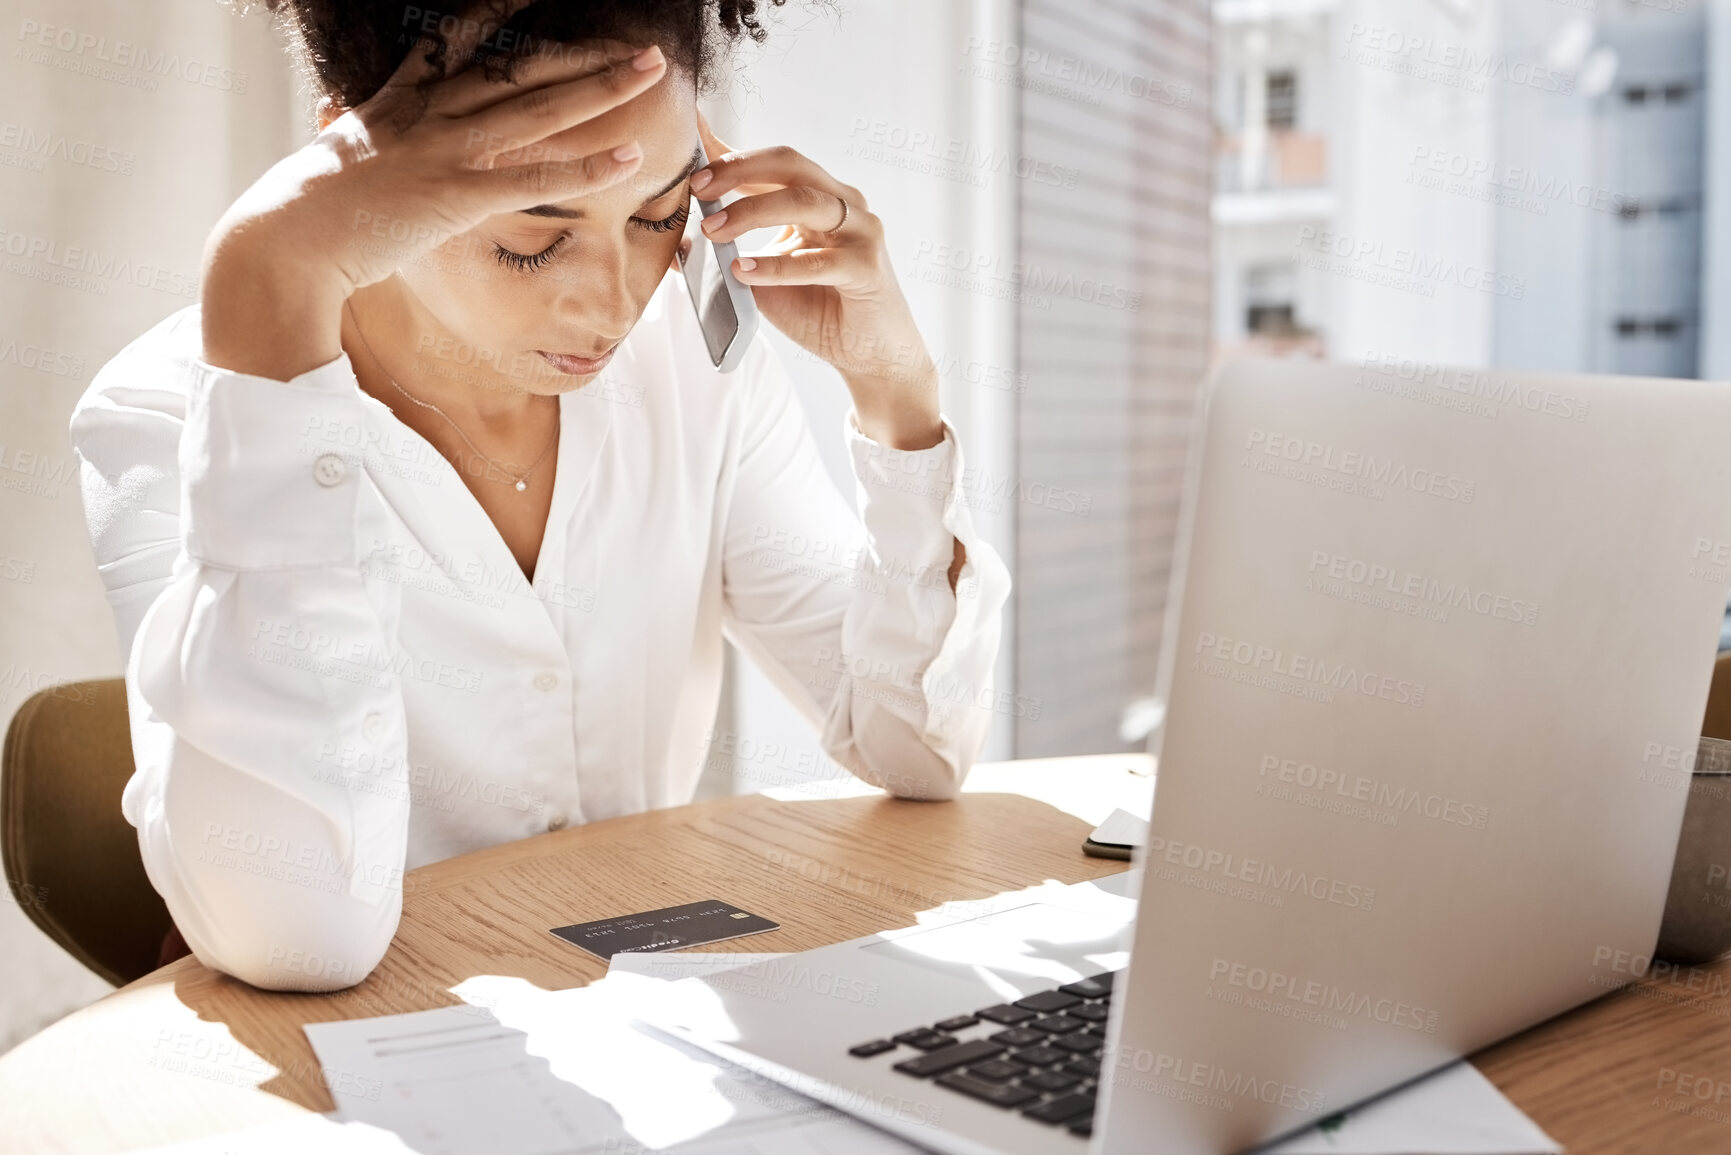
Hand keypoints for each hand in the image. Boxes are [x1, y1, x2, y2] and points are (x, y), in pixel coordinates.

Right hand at [201, 0, 664, 378]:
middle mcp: (432, 112)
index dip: (501, 13)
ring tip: (650, 71)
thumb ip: (379, 130)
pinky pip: (536, 177)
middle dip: (584, 52)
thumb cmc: (317, 208)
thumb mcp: (351, 151)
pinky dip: (586, 168)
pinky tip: (627, 158)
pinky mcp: (459, 194)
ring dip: (602, 88)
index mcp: (405, 97)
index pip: (460, 39)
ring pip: (540, 108)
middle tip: (637, 43)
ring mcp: (448, 149)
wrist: (289, 238)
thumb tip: (379, 126)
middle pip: (522, 67)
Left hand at [691, 112, 942, 450]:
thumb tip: (678, 236)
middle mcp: (844, 204)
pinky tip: (744, 270)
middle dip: (738, 169)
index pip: (773, 162)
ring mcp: (860, 232)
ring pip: (804, 201)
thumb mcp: (766, 271)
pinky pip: (818, 262)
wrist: (872, 355)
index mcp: (820, 197)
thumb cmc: (819, 309)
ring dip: (751, 211)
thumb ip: (735, 248)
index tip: (688, 153)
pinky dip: (776, 266)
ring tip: (713, 229)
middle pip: (790, 164)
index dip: (730, 153)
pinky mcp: (866, 269)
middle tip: (697, 187)